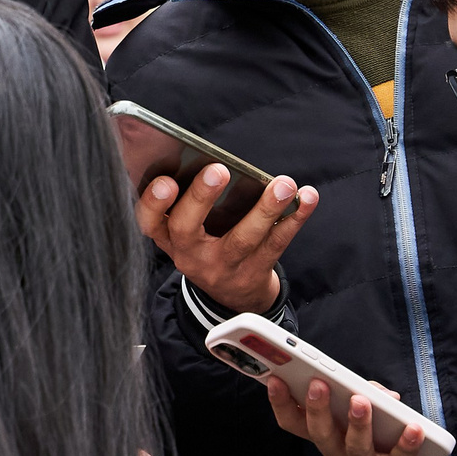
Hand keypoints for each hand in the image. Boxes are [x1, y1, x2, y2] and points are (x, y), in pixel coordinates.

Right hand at [137, 167, 318, 313]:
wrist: (233, 295)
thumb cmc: (208, 244)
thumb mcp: (188, 231)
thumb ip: (190, 201)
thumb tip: (210, 160)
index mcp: (168, 237)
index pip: (148, 221)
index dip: (153, 203)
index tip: (166, 181)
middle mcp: (190, 254)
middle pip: (187, 228)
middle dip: (200, 198)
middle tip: (217, 170)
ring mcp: (222, 267)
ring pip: (242, 238)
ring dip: (265, 209)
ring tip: (284, 185)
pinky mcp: (254, 272)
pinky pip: (276, 244)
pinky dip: (295, 218)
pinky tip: (308, 198)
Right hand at [264, 376, 437, 455]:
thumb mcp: (359, 433)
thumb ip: (367, 402)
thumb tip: (377, 391)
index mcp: (327, 442)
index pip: (295, 424)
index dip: (281, 403)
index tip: (274, 379)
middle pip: (321, 435)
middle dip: (317, 408)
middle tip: (316, 384)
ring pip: (356, 448)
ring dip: (357, 424)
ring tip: (360, 401)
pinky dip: (407, 443)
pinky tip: (413, 427)